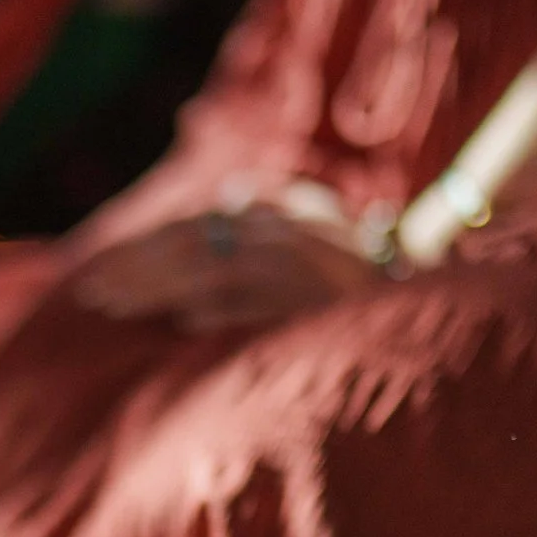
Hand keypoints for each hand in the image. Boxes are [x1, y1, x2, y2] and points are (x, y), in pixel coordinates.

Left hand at [69, 198, 378, 333]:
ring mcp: (316, 262)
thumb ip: (269, 233)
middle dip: (139, 268)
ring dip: (166, 285)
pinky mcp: (334, 300)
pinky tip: (191, 322)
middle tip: (92, 297)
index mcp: (286, 215)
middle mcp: (295, 229)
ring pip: (223, 264)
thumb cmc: (370, 286)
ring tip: (120, 308)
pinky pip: (273, 297)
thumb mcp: (318, 249)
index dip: (144, 252)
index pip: (198, 226)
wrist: (444, 307)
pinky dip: (231, 306)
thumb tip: (228, 214)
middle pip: (198, 240)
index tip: (98, 279)